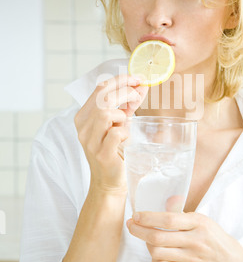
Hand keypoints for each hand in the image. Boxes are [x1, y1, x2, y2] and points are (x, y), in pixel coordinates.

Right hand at [75, 75, 147, 193]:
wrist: (109, 183)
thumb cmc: (115, 152)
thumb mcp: (118, 124)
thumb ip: (126, 106)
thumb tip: (141, 85)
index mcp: (84, 116)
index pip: (99, 88)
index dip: (120, 79)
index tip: (137, 78)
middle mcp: (83, 127)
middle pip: (103, 97)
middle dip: (125, 91)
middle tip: (139, 95)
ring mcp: (90, 141)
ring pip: (105, 112)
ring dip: (122, 114)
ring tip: (127, 123)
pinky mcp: (102, 154)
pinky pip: (116, 132)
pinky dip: (125, 131)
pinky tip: (126, 138)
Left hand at [126, 211, 242, 261]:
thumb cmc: (219, 243)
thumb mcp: (206, 222)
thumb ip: (185, 215)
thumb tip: (167, 202)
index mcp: (199, 223)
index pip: (168, 219)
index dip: (148, 217)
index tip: (136, 215)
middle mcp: (195, 240)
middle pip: (158, 237)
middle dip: (139, 231)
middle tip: (131, 226)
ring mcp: (191, 258)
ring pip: (158, 252)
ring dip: (147, 246)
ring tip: (147, 241)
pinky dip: (155, 261)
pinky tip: (157, 256)